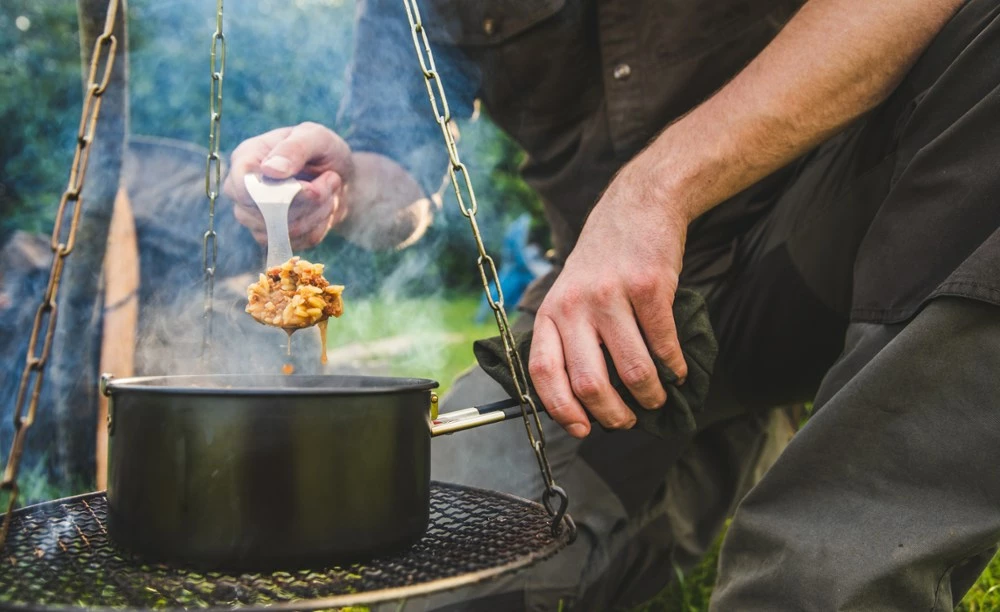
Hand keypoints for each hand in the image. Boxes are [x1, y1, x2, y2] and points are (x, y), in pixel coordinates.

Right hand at [225, 122, 351, 250]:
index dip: (274, 193)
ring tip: (330, 190)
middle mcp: (243, 191)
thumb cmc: (324, 151)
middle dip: (309, 199)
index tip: (308, 187)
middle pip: (267, 212)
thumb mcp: (316, 137)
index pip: (242, 186)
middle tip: (332, 179)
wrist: (342, 178)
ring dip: (318, 212)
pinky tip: (324, 208)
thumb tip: (270, 170)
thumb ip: (295, 149)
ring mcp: (254, 217)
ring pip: (284, 230)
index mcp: (246, 158)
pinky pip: (298, 241)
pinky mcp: (273, 236)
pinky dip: (319, 226)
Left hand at [529, 164, 689, 437]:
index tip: (582, 429)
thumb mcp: (568, 296)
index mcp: (551, 313)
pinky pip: (663, 344)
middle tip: (628, 421)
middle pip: (589, 383)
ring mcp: (611, 296)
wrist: (636, 208)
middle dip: (613, 415)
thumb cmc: (601, 264)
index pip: (544, 373)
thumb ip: (569, 339)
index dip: (561, 410)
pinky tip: (677, 372)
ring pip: (632, 371)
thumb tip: (582, 402)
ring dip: (650, 396)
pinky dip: (674, 368)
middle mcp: (575, 306)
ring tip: (658, 399)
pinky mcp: (648, 288)